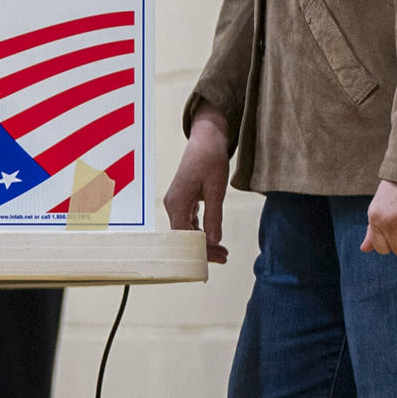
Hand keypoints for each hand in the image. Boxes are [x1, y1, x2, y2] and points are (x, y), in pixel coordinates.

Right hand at [162, 108, 231, 264]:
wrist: (206, 139)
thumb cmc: (210, 160)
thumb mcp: (217, 190)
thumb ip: (214, 216)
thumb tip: (214, 241)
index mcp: (178, 202)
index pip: (185, 236)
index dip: (201, 250)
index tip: (219, 257)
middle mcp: (173, 204)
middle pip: (184, 236)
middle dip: (203, 249)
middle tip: (224, 258)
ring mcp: (176, 202)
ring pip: (187, 230)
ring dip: (203, 241)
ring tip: (222, 251)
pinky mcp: (183, 200)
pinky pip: (189, 222)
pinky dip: (201, 231)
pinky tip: (214, 236)